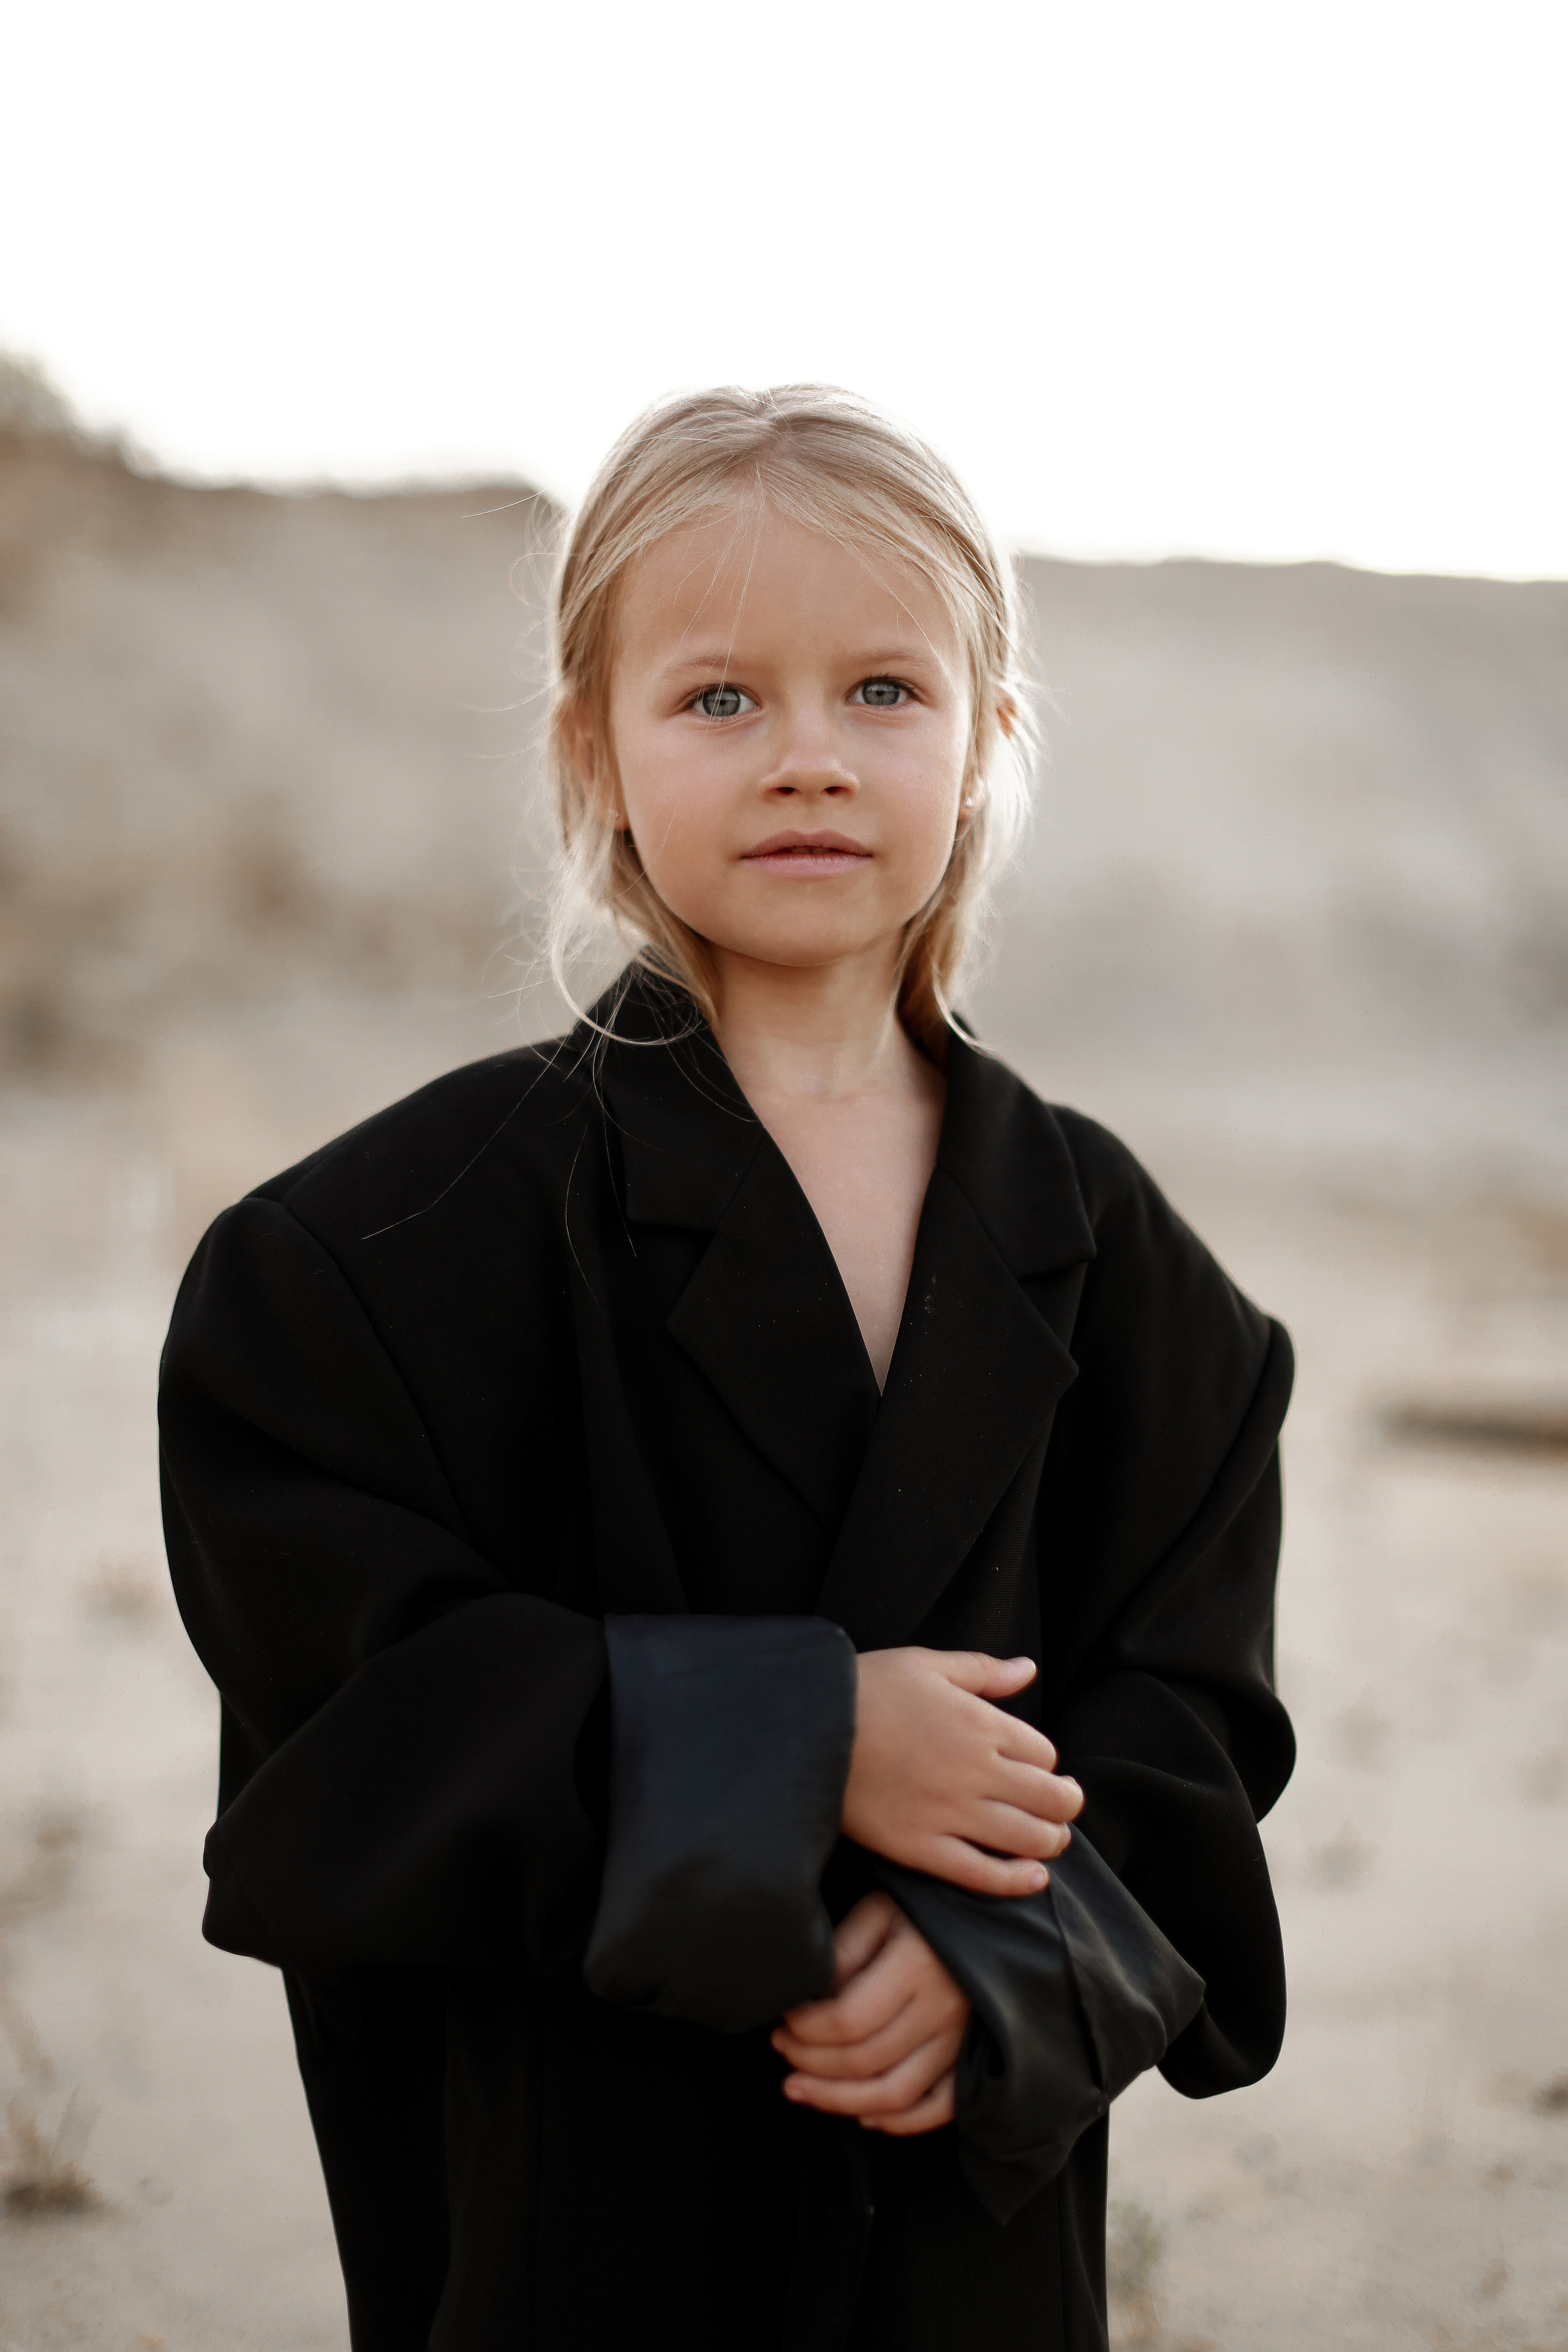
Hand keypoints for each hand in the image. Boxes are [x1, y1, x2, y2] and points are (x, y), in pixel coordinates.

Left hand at [772, 1893, 967, 2134]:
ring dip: (838, 2101)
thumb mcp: (882, 1908)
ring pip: (895, 2095)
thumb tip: (810, 1999)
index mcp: (918, 1966)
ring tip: (798, 2089)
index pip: (847, 2020)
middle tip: (780, 2048)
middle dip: (810, 2063)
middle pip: (864, 2061)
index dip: (805, 2028)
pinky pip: (937, 2108)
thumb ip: (845, 1950)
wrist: (995, 1911)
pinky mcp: (974, 2060)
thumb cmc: (928, 1906)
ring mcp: (962, 2042)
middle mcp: (944, 2010)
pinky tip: (861, 2115)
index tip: (783, 2018)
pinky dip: (898, 2122)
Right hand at [842, 1648, 1081, 1896]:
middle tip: (1062, 1806)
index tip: (1034, 1766)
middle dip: (1065, 1804)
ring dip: (1051, 1841)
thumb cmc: (866, 1689)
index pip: (1044, 1753)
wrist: (809, 1730)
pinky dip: (1016, 1881)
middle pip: (1050, 1798)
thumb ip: (983, 1671)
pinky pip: (982, 1874)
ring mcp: (950, 1814)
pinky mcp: (921, 1848)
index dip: (1046, 1762)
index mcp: (980, 1724)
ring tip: (1051, 1839)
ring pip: (1027, 1838)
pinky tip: (1033, 1878)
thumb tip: (1028, 1669)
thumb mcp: (927, 1664)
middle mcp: (975, 1771)